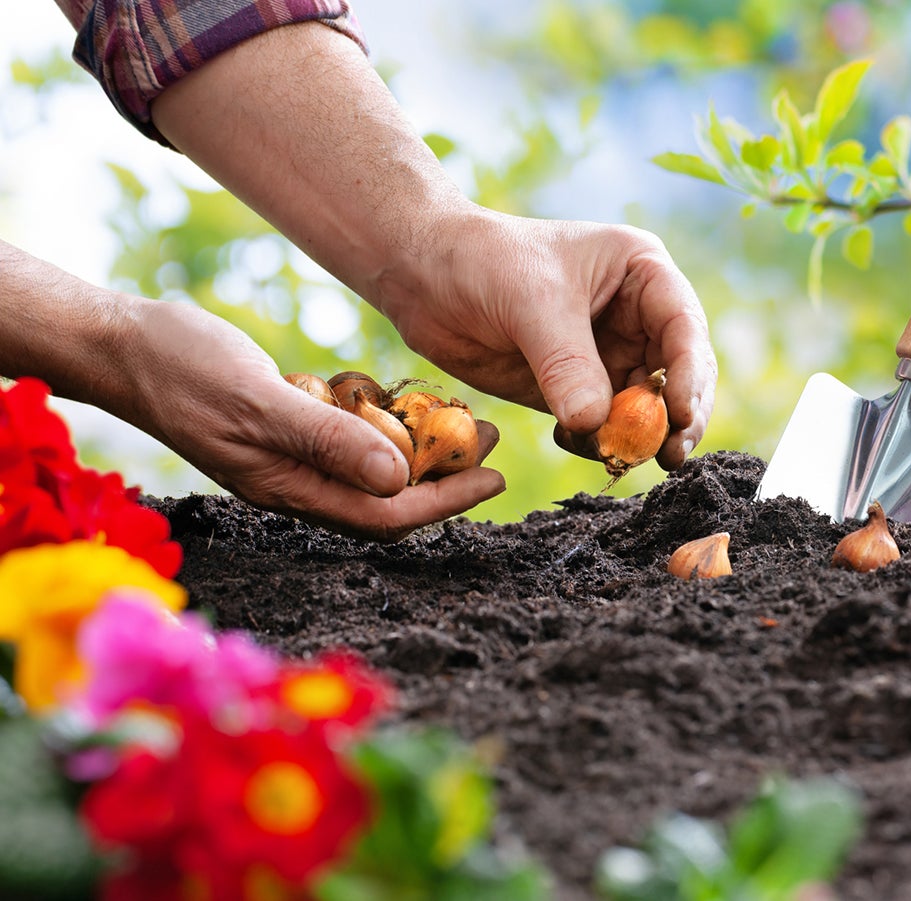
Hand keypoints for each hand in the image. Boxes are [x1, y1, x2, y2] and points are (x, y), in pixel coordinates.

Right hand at [109, 298, 504, 540]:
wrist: (120, 345)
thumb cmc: (181, 369)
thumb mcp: (260, 400)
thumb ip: (327, 439)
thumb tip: (399, 479)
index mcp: (289, 489)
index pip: (386, 516)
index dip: (447, 503)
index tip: (496, 478)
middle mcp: (294, 483)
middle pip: (387, 498)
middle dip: (446, 475)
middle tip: (492, 437)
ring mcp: (286, 457)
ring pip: (370, 468)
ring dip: (421, 448)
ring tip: (464, 417)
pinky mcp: (282, 428)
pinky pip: (345, 439)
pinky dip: (380, 424)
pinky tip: (402, 399)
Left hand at [374, 210, 716, 470]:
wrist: (420, 275)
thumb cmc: (482, 260)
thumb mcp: (532, 303)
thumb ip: (567, 365)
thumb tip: (596, 426)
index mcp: (642, 274)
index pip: (684, 327)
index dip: (690, 374)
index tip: (682, 416)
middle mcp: (636, 316)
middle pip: (678, 375)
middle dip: (677, 417)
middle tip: (668, 456)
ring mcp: (607, 355)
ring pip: (645, 407)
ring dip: (638, 437)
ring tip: (619, 458)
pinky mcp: (575, 388)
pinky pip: (603, 426)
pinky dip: (598, 443)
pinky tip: (574, 443)